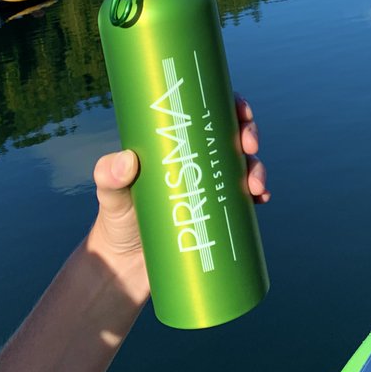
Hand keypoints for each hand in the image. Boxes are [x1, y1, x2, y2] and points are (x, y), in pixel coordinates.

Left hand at [86, 95, 268, 301]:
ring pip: (244, 165)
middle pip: (231, 134)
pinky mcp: (217, 212)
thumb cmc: (116, 221)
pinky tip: (262, 198)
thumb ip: (109, 176)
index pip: (206, 112)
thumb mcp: (110, 195)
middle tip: (249, 146)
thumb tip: (128, 161)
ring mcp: (209, 184)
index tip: (241, 111)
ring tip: (254, 185)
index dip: (231, 104)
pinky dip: (258, 194)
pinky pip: (246, 198)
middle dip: (249, 133)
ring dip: (257, 168)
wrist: (127, 267)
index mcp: (175, 142)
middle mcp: (196, 158)